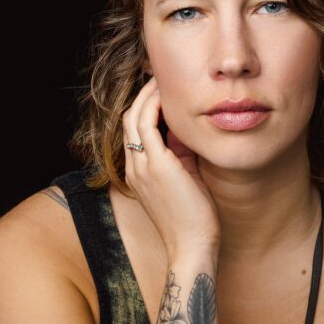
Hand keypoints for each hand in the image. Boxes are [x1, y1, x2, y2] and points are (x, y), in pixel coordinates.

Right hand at [122, 76, 220, 256]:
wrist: (192, 247)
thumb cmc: (194, 220)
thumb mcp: (186, 181)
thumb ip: (183, 157)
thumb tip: (190, 134)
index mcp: (138, 173)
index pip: (134, 131)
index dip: (145, 108)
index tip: (163, 92)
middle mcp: (134, 167)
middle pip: (128, 119)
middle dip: (143, 95)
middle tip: (161, 76)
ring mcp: (142, 166)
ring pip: (134, 117)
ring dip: (147, 95)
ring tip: (163, 78)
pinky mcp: (156, 165)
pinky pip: (147, 124)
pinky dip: (155, 105)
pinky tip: (168, 95)